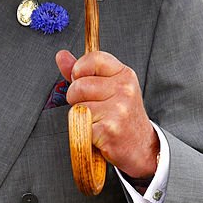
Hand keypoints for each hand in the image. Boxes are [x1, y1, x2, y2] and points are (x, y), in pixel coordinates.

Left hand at [56, 49, 158, 181]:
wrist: (141, 147)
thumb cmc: (121, 115)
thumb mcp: (109, 88)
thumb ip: (83, 71)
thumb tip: (61, 55)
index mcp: (124, 75)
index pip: (93, 59)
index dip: (80, 69)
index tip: (82, 80)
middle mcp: (124, 90)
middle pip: (79, 85)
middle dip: (76, 98)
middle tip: (92, 108)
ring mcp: (118, 109)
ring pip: (78, 107)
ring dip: (80, 117)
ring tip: (97, 121)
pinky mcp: (109, 129)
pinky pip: (80, 126)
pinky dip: (84, 133)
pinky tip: (98, 134)